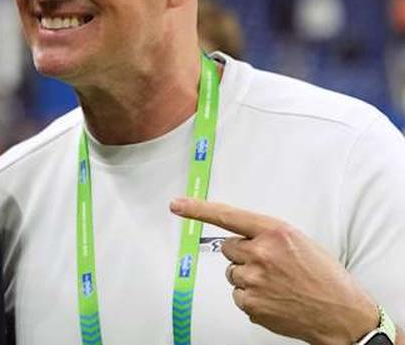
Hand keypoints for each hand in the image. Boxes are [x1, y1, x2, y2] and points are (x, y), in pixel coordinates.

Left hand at [170, 197, 378, 344]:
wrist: (342, 313)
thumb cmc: (325, 278)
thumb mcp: (299, 242)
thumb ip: (267, 236)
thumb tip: (242, 238)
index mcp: (274, 232)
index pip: (228, 216)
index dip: (198, 209)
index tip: (177, 205)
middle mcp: (261, 253)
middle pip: (228, 248)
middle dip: (243, 254)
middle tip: (271, 266)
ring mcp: (253, 279)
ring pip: (232, 273)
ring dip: (248, 277)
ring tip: (278, 285)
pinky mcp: (250, 303)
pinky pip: (238, 295)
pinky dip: (252, 298)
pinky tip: (275, 299)